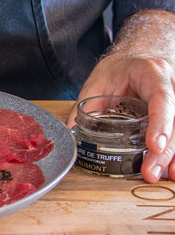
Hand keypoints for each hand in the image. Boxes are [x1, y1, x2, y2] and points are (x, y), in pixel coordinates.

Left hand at [67, 9, 174, 183]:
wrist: (134, 59)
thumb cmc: (117, 69)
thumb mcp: (97, 82)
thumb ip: (86, 107)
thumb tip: (71, 133)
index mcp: (151, 73)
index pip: (162, 98)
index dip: (160, 123)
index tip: (155, 146)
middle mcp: (172, 84)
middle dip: (164, 150)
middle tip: (150, 172)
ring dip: (174, 155)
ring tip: (164, 175)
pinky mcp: (174, 113)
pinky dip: (174, 152)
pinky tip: (172, 169)